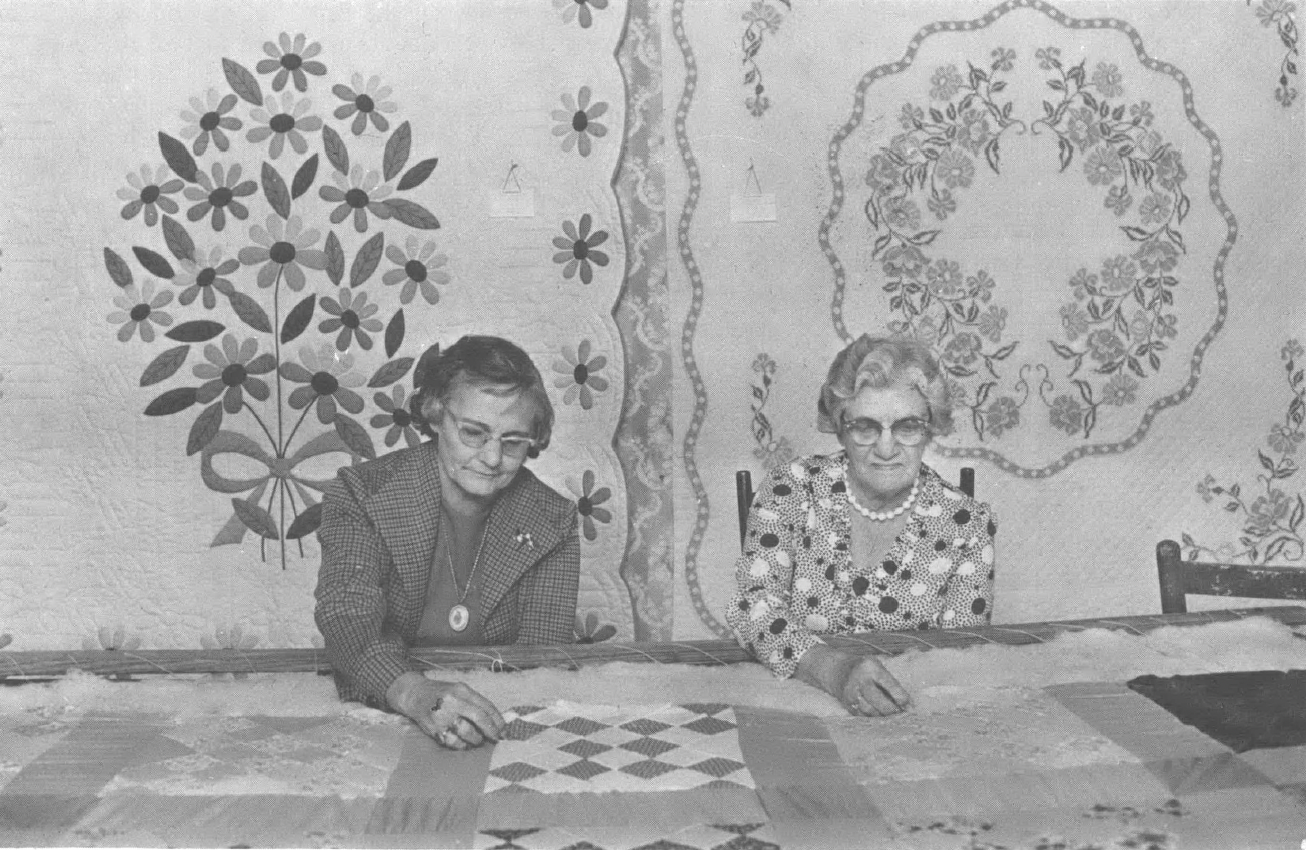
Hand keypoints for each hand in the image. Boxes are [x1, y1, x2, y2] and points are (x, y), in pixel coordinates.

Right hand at [385, 672, 505, 747]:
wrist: (414, 695)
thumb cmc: (442, 693)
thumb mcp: (459, 690)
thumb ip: (476, 702)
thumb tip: (496, 721)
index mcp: (461, 690)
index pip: (485, 706)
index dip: (497, 720)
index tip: (504, 729)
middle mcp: (452, 701)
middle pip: (479, 718)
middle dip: (491, 731)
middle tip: (496, 738)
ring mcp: (442, 716)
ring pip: (467, 733)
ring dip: (477, 740)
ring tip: (478, 740)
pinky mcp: (434, 729)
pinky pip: (453, 742)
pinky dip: (462, 746)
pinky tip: (464, 744)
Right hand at [838, 655, 910, 716]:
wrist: (836, 670)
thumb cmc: (864, 669)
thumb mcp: (877, 667)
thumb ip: (892, 683)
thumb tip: (909, 705)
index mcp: (870, 667)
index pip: (889, 684)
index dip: (901, 697)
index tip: (910, 705)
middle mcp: (859, 679)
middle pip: (878, 700)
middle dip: (892, 710)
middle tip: (902, 714)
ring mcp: (851, 693)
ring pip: (870, 711)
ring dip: (884, 716)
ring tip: (892, 716)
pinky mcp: (847, 704)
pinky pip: (863, 716)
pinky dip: (874, 718)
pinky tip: (880, 717)